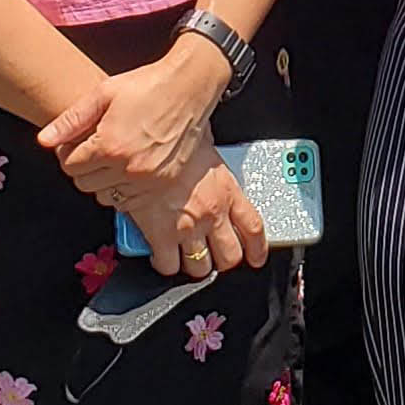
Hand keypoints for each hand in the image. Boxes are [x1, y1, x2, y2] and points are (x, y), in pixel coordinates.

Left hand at [36, 51, 221, 213]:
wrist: (190, 88)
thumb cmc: (148, 86)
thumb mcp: (103, 94)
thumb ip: (70, 120)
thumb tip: (43, 140)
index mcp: (109, 145)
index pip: (69, 166)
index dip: (68, 152)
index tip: (76, 142)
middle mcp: (128, 167)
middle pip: (84, 183)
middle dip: (83, 167)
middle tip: (93, 148)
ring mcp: (147, 179)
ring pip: (105, 195)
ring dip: (102, 180)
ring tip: (113, 156)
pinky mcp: (163, 183)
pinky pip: (129, 201)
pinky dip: (123, 189)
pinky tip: (128, 167)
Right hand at [137, 152, 265, 279]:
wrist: (147, 146)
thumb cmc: (173, 137)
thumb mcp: (202, 140)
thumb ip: (206, 152)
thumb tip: (200, 142)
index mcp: (227, 190)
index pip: (252, 227)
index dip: (257, 248)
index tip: (256, 257)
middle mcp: (213, 213)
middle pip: (229, 255)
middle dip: (222, 261)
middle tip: (214, 257)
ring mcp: (189, 228)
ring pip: (200, 267)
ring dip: (194, 266)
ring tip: (186, 259)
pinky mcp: (162, 237)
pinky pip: (168, 265)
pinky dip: (165, 264)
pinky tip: (160, 256)